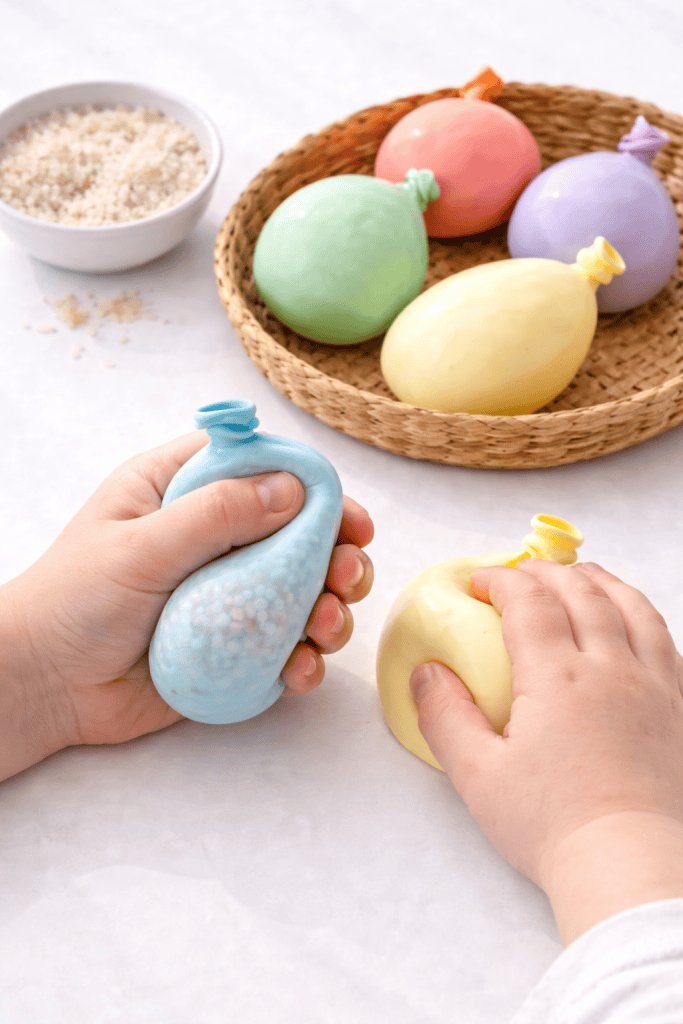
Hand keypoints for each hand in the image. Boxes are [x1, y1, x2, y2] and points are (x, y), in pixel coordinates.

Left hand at [0, 430, 372, 779]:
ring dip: (331, 609)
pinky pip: (285, 648)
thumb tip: (294, 489)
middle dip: (336, 555)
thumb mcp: (141, 545)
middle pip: (298, 534)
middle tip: (347, 575)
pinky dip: (305, 658)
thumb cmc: (74, 600)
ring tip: (326, 626)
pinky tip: (302, 667)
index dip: (313, 487)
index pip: (261, 470)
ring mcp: (227, 596)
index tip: (350, 518)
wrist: (44, 687)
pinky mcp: (233, 648)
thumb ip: (216, 514)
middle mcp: (213, 539)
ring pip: (303, 593)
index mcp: (183, 491)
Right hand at [409, 560, 682, 942]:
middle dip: (547, 572)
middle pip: (581, 592)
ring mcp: (653, 685)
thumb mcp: (478, 775)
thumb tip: (426, 674)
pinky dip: (642, 613)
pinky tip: (632, 620)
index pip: (529, 602)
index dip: (502, 581)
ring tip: (581, 575)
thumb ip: (446, 716)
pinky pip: (667, 639)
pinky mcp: (679, 707)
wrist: (629, 866)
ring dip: (601, 581)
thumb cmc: (555, 827)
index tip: (482, 583)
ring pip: (632, 606)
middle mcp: (610, 668)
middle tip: (523, 571)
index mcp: (557, 677)